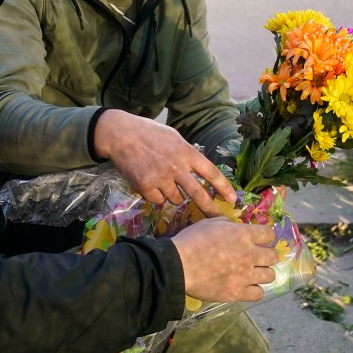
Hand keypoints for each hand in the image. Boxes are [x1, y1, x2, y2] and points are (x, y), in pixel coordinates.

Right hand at [94, 109, 236, 213]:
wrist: (120, 134)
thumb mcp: (174, 137)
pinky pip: (158, 201)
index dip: (224, 188)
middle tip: (216, 219)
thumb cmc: (149, 133)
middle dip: (209, 209)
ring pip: (176, 199)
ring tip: (163, 181)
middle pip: (198, 193)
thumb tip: (199, 171)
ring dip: (174, 196)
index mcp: (187, 152)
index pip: (211, 173)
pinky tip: (149, 182)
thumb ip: (187, 154)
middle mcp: (176, 166)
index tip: (232, 199)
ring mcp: (160, 177)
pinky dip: (156, 196)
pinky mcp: (146, 186)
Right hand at [171, 219, 278, 302]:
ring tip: (254, 273)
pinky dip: (255, 290)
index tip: (261, 239)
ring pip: (270, 276)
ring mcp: (245, 276)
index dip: (266, 236)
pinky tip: (247, 287)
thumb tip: (235, 225)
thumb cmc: (192, 241)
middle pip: (273, 257)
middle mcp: (250, 255)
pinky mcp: (237, 293)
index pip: (269, 234)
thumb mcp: (209, 223)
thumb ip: (227, 223)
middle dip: (268, 255)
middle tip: (259, 257)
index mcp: (243, 235)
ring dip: (264, 273)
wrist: (179, 266)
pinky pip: (258, 294)